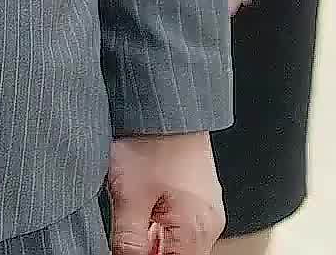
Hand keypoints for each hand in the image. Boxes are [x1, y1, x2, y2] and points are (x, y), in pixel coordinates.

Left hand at [107, 132, 223, 254]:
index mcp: (196, 229)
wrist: (164, 96)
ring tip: (134, 214)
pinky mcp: (197, 194)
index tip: (126, 247)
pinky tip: (141, 208)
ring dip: (152, 240)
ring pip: (176, 243)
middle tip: (127, 229)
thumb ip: (128, 243)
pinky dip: (159, 225)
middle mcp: (209, 223)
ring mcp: (205, 207)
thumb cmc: (149, 138)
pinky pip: (179, 224)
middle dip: (148, 250)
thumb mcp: (129, 196)